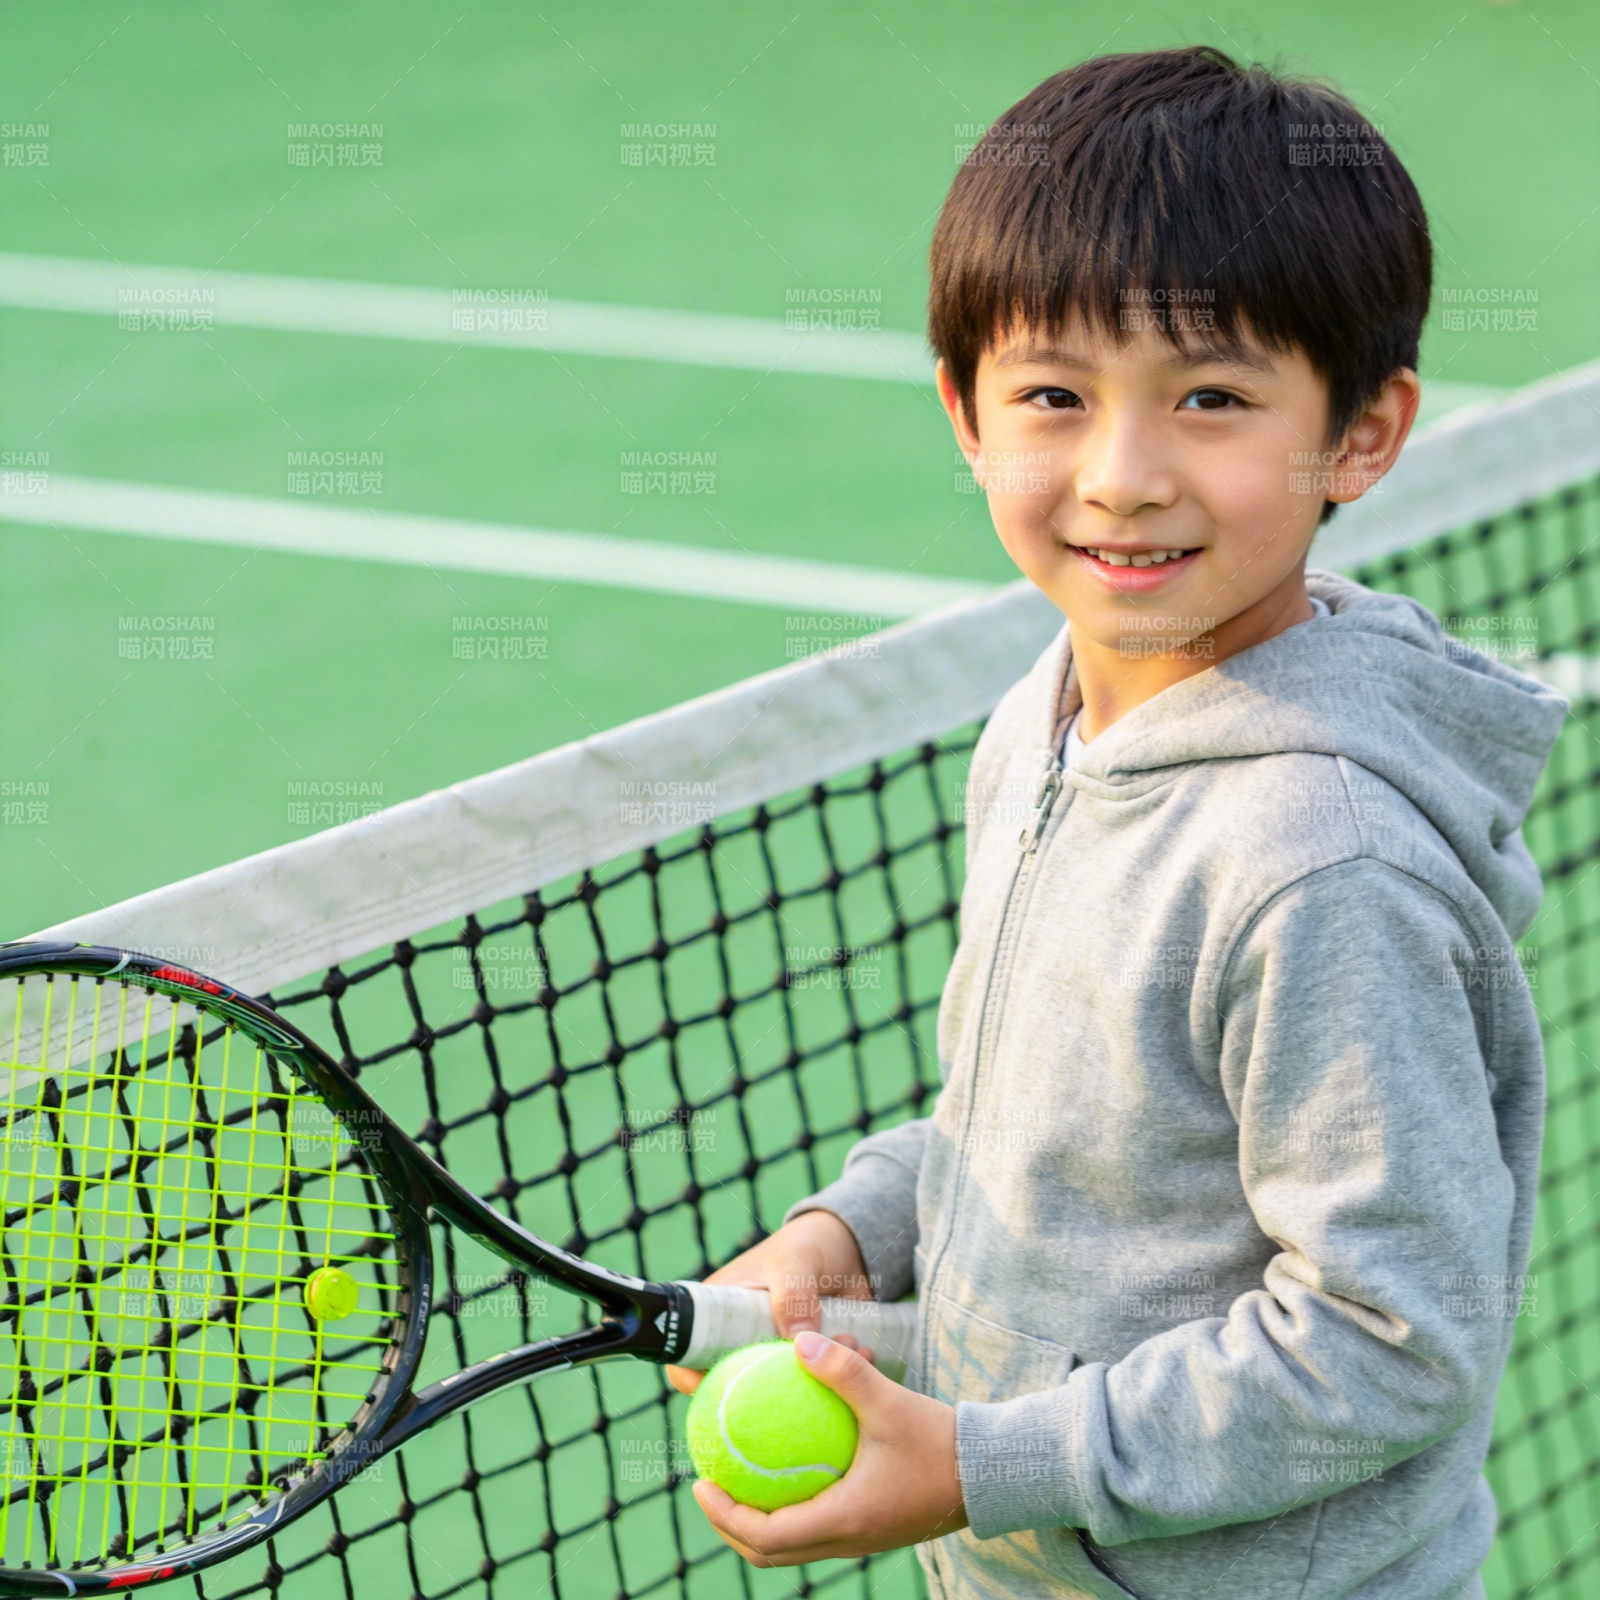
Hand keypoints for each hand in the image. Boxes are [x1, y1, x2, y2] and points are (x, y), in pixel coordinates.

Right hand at [666, 1210, 872, 1394]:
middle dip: (762, 1392)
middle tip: (795, 1387)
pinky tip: (863, 1354)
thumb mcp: (794, 1261)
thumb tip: (797, 1343)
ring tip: (844, 1347)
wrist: (850, 1248)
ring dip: (812, 1382)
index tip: (715, 1395)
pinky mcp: (808, 1363)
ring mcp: (775, 1352)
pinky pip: (817, 1383)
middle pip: (732, 1382)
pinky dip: (839, 1379)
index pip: (689, 1352)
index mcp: (721, 1311)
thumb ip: (792, 1296)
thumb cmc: (807, 1246)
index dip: (689, 1377)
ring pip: (780, 1388)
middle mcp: (743, 1338)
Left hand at [692, 1330, 967, 1564]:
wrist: (992, 1472)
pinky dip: (791, 1508)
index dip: (726, 1516)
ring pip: (794, 1544)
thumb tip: (798, 1340)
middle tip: (709, 1483)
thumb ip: (842, 1371)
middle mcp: (849, 1539)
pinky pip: (817, 1527)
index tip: (700, 1483)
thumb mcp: (888, 1399)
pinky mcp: (872, 1526)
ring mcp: (862, 1537)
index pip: (768, 1536)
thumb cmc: (941, 1440)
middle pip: (771, 1552)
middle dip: (732, 1525)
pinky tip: (788, 1466)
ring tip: (739, 1476)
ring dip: (759, 1520)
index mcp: (845, 1520)